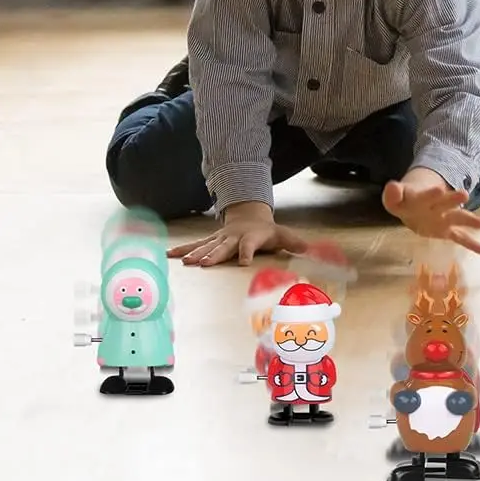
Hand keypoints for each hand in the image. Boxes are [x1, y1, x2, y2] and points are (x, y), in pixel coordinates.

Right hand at [169, 204, 307, 267]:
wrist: (250, 217)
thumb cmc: (268, 231)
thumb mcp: (283, 235)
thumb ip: (295, 243)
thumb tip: (310, 249)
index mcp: (250, 237)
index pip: (249, 246)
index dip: (247, 253)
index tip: (244, 263)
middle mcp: (233, 238)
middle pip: (223, 247)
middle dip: (213, 255)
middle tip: (204, 264)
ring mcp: (220, 239)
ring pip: (206, 246)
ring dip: (194, 253)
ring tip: (184, 262)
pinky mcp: (211, 240)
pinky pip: (195, 245)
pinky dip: (183, 249)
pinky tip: (169, 254)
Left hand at [383, 177, 479, 254]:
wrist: (414, 206)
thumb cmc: (404, 202)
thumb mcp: (394, 199)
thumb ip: (393, 194)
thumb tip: (392, 186)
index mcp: (423, 198)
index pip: (427, 195)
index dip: (431, 194)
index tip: (440, 189)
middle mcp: (437, 206)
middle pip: (446, 202)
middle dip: (454, 200)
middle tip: (465, 195)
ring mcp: (444, 218)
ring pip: (457, 218)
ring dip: (468, 220)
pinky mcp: (447, 231)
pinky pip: (461, 238)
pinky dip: (472, 244)